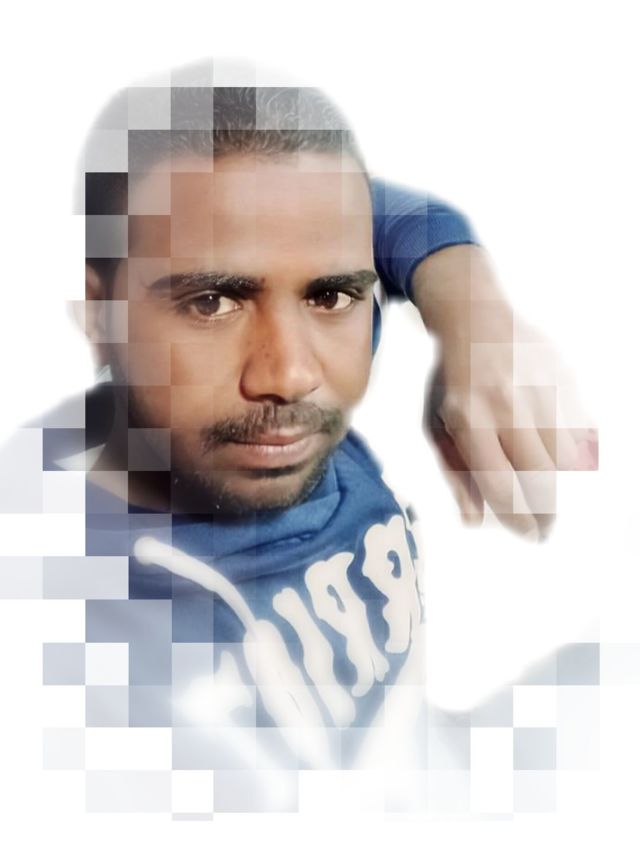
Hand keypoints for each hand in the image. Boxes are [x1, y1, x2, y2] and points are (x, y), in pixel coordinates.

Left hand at [413, 246, 597, 539]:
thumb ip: (456, 473)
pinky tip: (554, 454)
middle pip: (541, 478)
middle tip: (546, 526)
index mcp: (469, 419)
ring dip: (558, 483)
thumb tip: (475, 520)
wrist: (476, 317)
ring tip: (547, 490)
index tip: (528, 533)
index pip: (502, 485)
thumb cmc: (451, 381)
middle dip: (547, 513)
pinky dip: (569, 451)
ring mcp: (539, 390)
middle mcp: (507, 406)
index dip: (518, 519)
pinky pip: (577, 430)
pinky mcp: (563, 378)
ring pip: (564, 458)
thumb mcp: (436, 425)